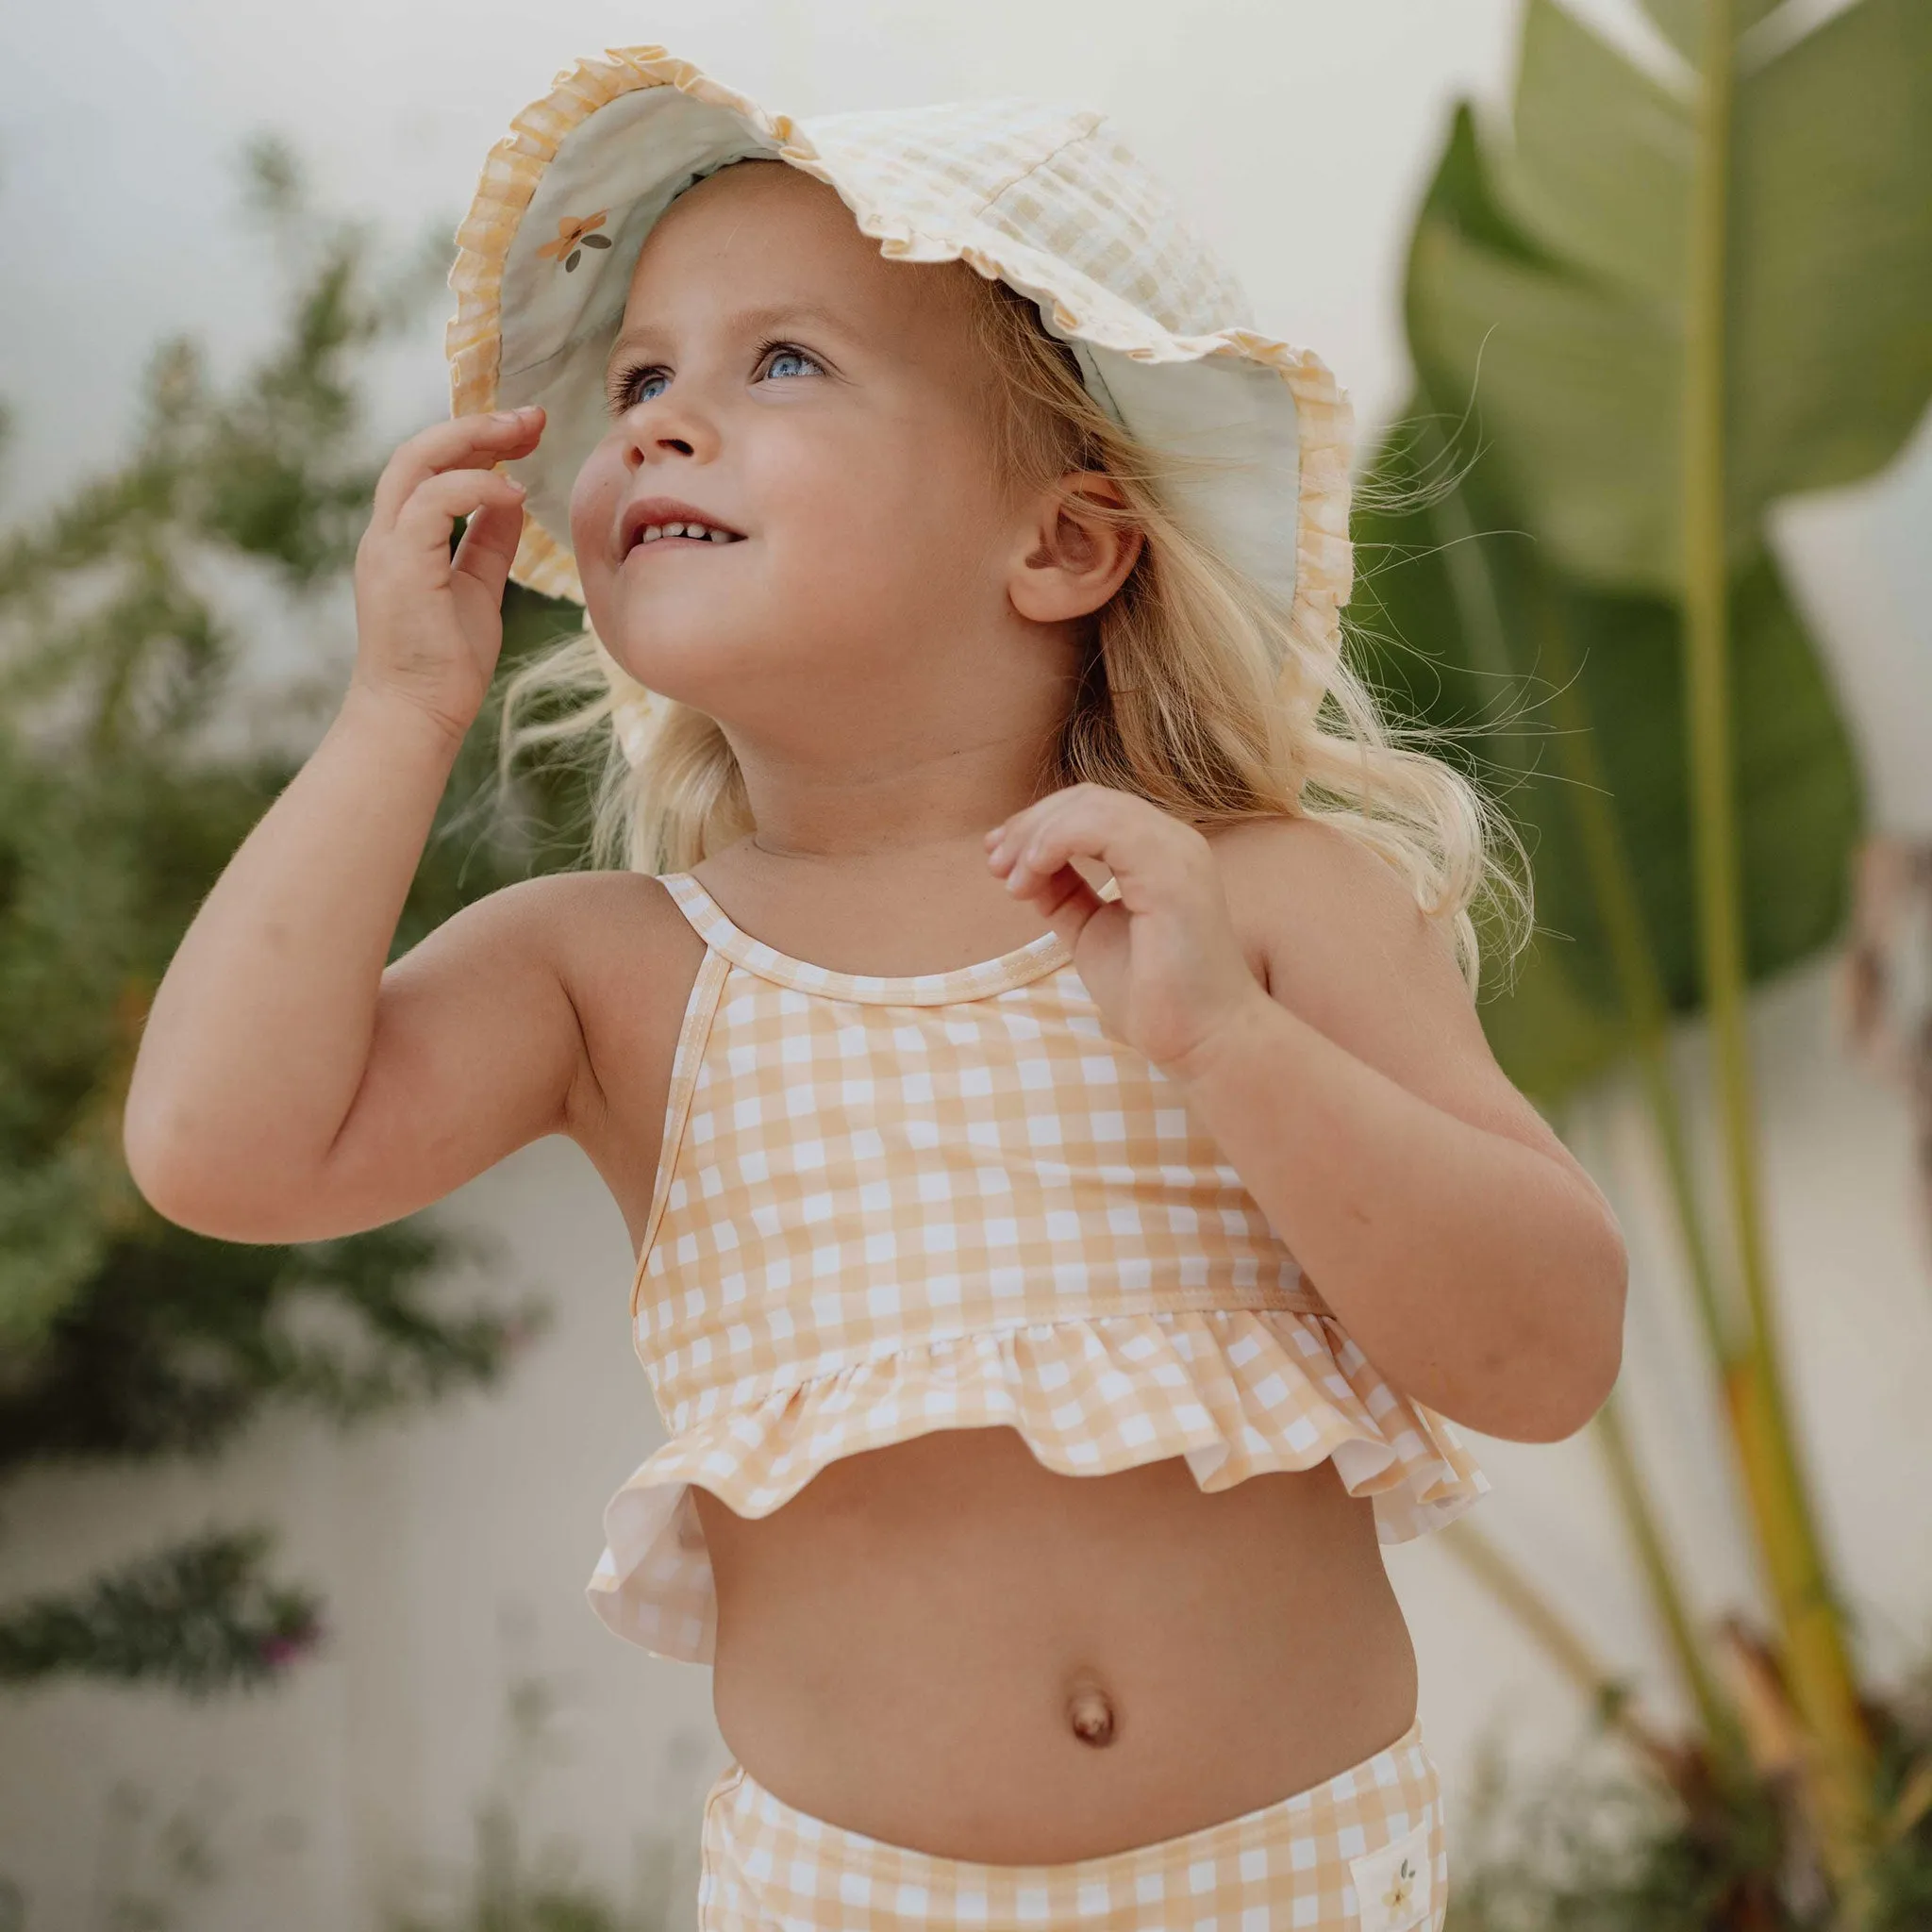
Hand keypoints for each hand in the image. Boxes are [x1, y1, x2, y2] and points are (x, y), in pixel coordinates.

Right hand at [350, 406, 544, 741]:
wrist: (416, 716)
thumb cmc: (444, 664)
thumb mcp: (478, 589)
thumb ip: (490, 543)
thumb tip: (512, 498)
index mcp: (401, 537)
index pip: (430, 467)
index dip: (476, 440)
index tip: (525, 429)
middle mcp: (386, 534)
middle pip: (419, 450)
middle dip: (476, 425)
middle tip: (530, 417)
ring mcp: (387, 548)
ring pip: (417, 462)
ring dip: (474, 440)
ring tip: (522, 434)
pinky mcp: (400, 566)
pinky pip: (433, 503)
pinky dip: (474, 487)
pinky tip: (513, 492)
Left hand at [983, 782, 1272, 1075]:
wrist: (1203, 1040)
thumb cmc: (1156, 996)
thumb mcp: (1091, 933)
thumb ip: (1065, 896)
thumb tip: (1025, 871)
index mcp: (1158, 852)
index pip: (1091, 810)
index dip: (1037, 824)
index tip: (997, 860)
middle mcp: (1173, 841)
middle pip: (1086, 799)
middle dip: (1029, 826)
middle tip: (995, 864)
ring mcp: (1176, 851)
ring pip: (1091, 807)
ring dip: (1036, 836)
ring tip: (1009, 878)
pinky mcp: (1172, 872)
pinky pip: (1103, 829)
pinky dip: (1056, 842)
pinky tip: (1032, 875)